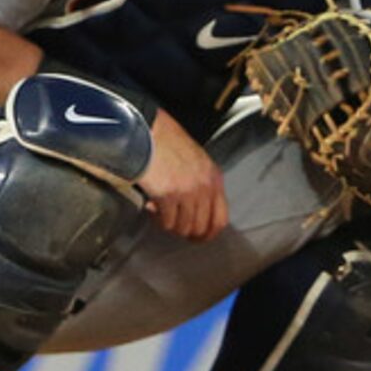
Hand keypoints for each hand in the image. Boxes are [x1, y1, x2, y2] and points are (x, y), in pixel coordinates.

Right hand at [139, 108, 227, 240]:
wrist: (149, 132)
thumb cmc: (169, 144)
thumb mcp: (197, 162)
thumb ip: (203, 185)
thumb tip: (198, 213)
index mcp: (215, 178)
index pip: (221, 219)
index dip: (208, 234)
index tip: (196, 238)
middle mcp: (205, 187)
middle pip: (201, 228)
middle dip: (185, 232)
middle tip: (172, 225)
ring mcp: (188, 192)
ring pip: (183, 228)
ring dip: (170, 225)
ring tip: (160, 212)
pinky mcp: (168, 195)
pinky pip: (167, 222)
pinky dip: (158, 220)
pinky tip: (151, 207)